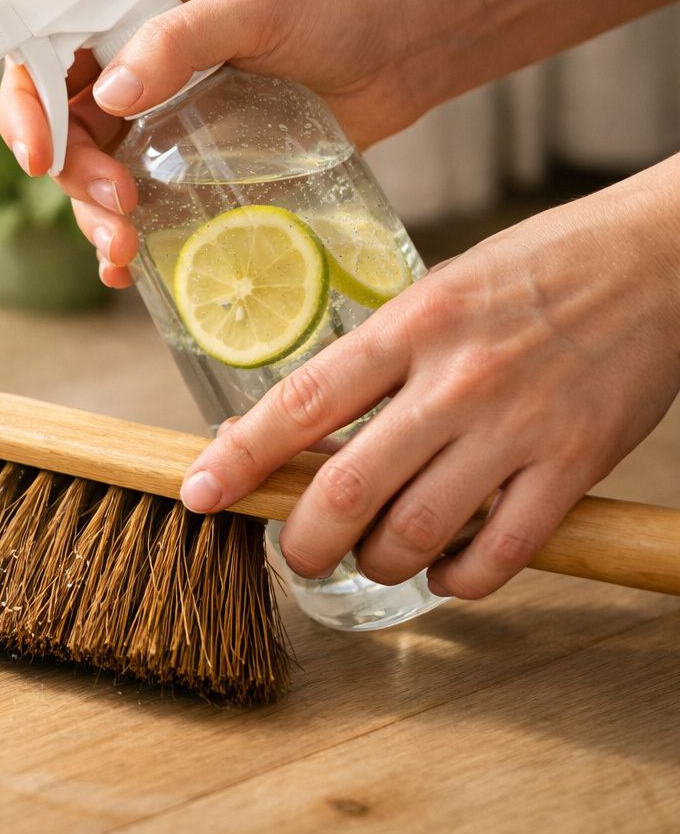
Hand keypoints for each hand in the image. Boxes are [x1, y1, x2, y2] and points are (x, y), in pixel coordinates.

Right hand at [0, 0, 427, 285]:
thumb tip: (111, 94)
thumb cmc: (337, 4)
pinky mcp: (196, 169)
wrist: (406, 44)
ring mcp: (163, 123)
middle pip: (65, 130)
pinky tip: (125, 270)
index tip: (38, 154)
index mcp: (132, 14)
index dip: (28, 106)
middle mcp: (136, 70)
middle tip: (115, 204)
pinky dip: (126, 242)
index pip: (46, 56)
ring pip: (95, 177)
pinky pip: (142, 208)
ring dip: (93, 217)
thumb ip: (180, 40)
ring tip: (123, 248)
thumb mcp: (256, 6)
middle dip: (73, 176)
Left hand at [180, 158, 679, 598]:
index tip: (201, 492)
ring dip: (374, 565)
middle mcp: (456, 379)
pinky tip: (443, 570)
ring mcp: (517, 427)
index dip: (239, 458)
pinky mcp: (574, 465)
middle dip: (301, 540)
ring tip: (369, 559)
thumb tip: (291, 426)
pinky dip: (457, 580)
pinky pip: (499, 555)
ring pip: (413, 532)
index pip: (300, 402)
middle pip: (347, 488)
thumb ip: (374, 361)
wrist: (663, 254)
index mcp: (411, 325)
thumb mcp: (439, 292)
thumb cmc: (539, 270)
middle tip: (293, 552)